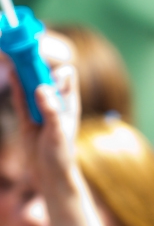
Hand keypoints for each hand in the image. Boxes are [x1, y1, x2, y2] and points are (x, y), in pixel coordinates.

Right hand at [9, 32, 80, 186]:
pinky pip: (21, 98)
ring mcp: (41, 109)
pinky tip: (11, 72)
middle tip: (22, 50)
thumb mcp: (57, 131)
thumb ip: (51, 109)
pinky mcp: (28, 118)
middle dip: (36, 63)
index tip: (42, 58)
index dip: (56, 66)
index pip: (66, 76)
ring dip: (24, 71)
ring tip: (12, 55)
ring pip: (32, 85)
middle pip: (46, 77)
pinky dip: (17, 86)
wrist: (50, 175)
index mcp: (69, 102)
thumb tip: (42, 87)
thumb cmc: (61, 154)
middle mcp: (56, 102)